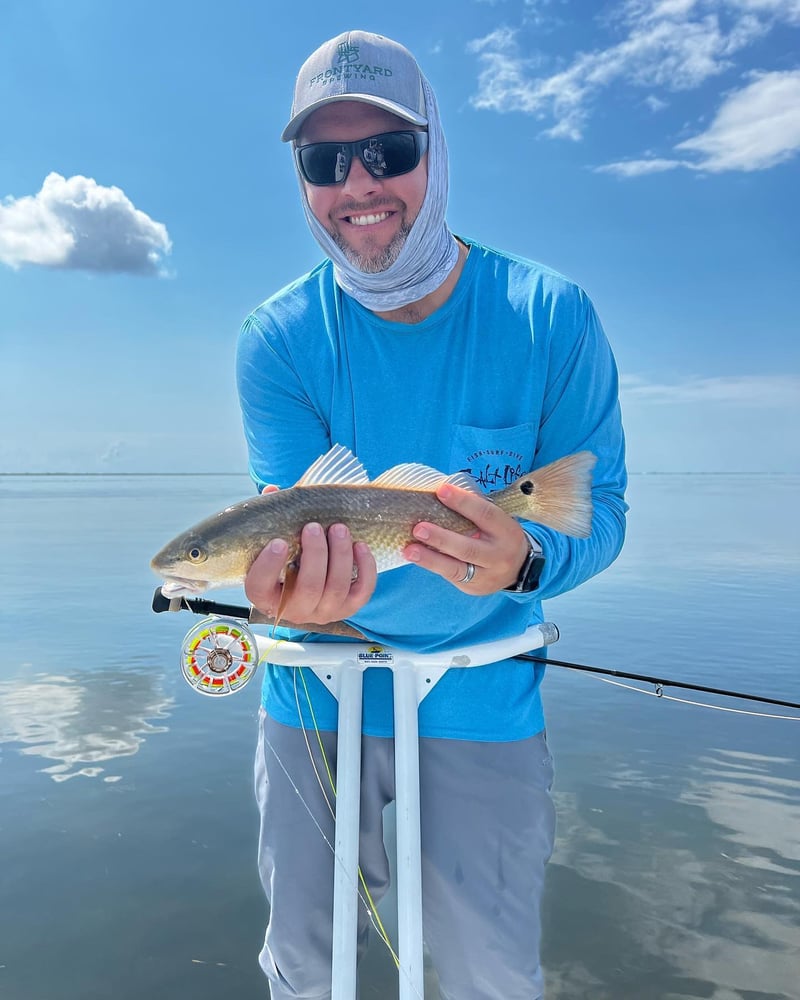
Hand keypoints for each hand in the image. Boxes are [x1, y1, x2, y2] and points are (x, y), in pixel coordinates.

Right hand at [244, 484, 376, 624]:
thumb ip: (271, 518)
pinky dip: (365, 568)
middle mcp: (294, 610)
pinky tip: (360, 545)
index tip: (278, 541)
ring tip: (339, 528)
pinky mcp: (348, 608)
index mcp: (265, 595)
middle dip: (314, 555)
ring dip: (340, 556)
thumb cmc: (287, 557)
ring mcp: (323, 612)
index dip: (268, 566)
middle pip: (307, 588)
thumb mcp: (274, 540)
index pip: (259, 586)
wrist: (309, 579)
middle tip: (314, 527)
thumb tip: (272, 491)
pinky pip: (361, 592)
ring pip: (335, 589)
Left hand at [402, 483, 528, 594]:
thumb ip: (475, 510)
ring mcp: (487, 575)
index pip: (485, 514)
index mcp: (506, 531)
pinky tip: (416, 557)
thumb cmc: (499, 535)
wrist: (519, 568)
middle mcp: (498, 555)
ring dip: (430, 559)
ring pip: (456, 569)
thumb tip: (441, 492)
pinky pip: (451, 576)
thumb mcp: (497, 521)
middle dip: (441, 538)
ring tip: (409, 550)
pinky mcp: (474, 587)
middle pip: (468, 548)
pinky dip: (432, 565)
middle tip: (419, 528)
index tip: (441, 491)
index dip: (463, 502)